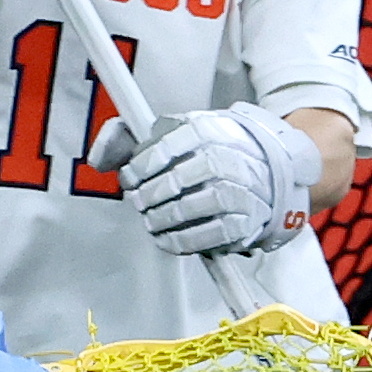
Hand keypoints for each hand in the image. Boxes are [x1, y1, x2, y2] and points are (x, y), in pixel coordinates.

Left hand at [86, 102, 320, 255]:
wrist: (271, 171)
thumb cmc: (215, 151)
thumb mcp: (182, 133)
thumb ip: (136, 139)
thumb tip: (99, 158)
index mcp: (209, 130)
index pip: (167, 145)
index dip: (141, 165)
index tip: (130, 177)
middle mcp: (229, 158)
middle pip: (177, 180)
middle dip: (150, 194)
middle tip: (140, 201)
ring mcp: (241, 191)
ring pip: (192, 208)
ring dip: (163, 218)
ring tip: (152, 219)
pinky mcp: (247, 221)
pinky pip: (210, 235)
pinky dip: (182, 241)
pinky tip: (167, 238)